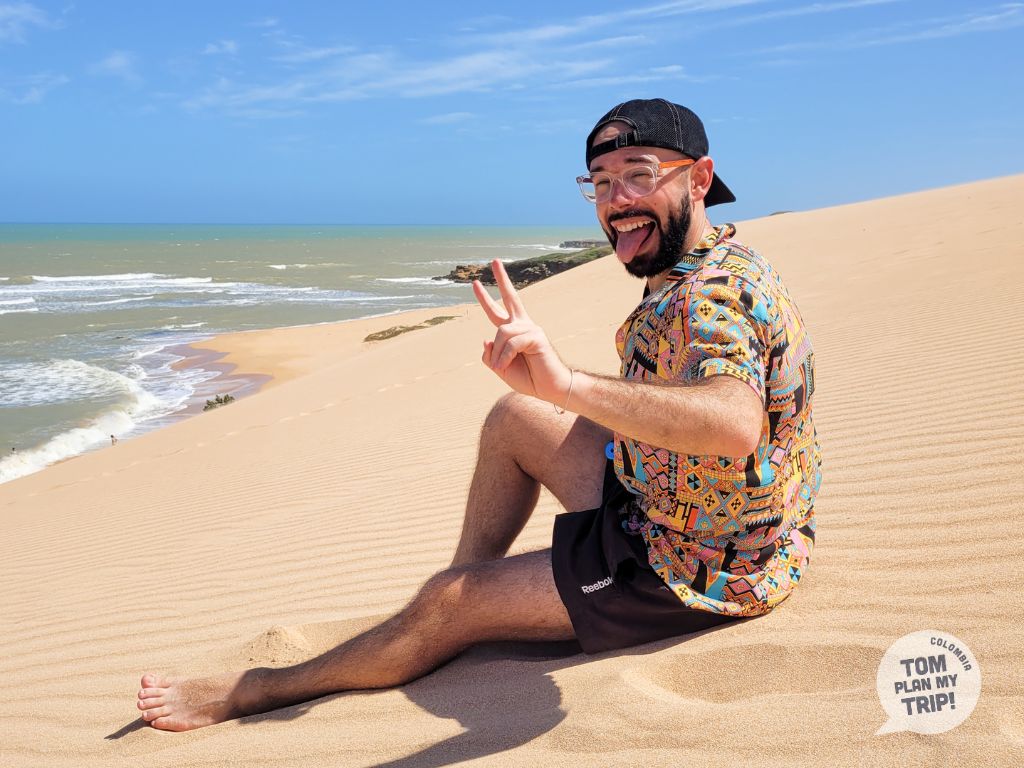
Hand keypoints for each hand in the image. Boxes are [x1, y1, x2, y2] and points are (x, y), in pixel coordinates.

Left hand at [473, 260, 570, 403]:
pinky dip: (505, 356)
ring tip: (503, 366)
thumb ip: (490, 354)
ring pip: (501, 332)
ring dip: (498, 353)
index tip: (476, 283)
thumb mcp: (500, 367)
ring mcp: (531, 328)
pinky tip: (506, 365)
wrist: (549, 389)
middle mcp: (523, 326)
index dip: (485, 298)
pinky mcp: (536, 335)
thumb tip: (486, 339)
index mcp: (514, 332)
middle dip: (501, 279)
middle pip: (511, 297)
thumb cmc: (529, 379)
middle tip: (493, 260)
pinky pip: (511, 343)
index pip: (497, 311)